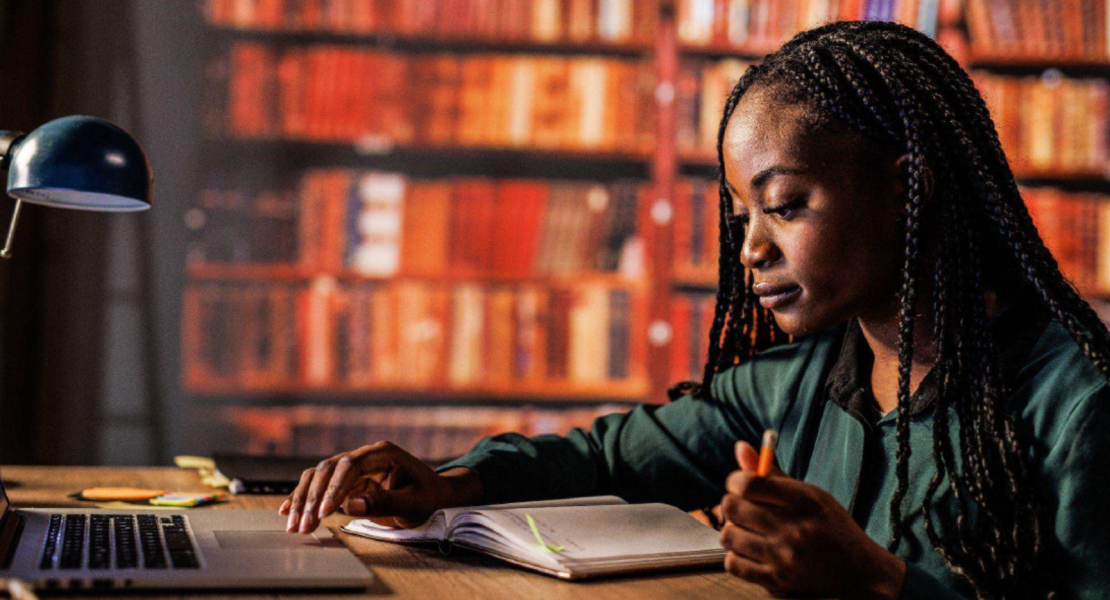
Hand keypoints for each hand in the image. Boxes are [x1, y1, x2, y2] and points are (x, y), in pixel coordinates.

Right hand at [278, 441, 482, 534]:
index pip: (350, 466)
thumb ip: (384, 503)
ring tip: (295, 525)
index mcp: (382, 453)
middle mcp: (363, 455)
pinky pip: (319, 484)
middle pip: (328, 469)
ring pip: (318, 476)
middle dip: (313, 498)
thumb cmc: (426, 496)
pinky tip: (287, 510)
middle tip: (303, 525)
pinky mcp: (345, 479)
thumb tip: (349, 506)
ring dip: (304, 500)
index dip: (334, 488)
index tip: (325, 512)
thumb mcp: (413, 503)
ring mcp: (352, 465)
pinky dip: (303, 497)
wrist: (432, 493)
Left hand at [719, 441, 905, 598]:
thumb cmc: (830, 527)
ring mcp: (784, 559)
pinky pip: (732, 564)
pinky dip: (736, 556)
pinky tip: (751, 552)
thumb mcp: (810, 495)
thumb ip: (772, 474)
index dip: (735, 481)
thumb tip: (740, 447)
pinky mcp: (777, 582)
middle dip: (732, 504)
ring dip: (733, 531)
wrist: (859, 572)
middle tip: (744, 509)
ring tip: (748, 531)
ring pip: (728, 536)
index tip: (740, 485)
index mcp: (803, 502)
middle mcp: (793, 530)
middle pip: (732, 507)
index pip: (748, 484)